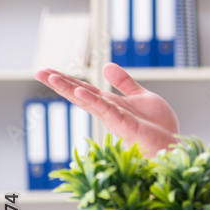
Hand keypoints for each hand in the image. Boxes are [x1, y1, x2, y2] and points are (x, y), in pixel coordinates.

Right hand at [35, 63, 179, 155]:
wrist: (171, 143)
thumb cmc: (157, 125)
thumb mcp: (141, 96)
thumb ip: (124, 82)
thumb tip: (106, 66)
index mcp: (110, 104)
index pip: (84, 89)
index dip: (67, 80)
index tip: (46, 70)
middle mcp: (107, 111)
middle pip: (79, 94)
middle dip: (59, 84)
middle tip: (38, 72)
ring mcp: (113, 118)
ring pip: (87, 101)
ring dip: (69, 89)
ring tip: (51, 77)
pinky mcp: (124, 124)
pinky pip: (106, 110)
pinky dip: (93, 100)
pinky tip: (80, 92)